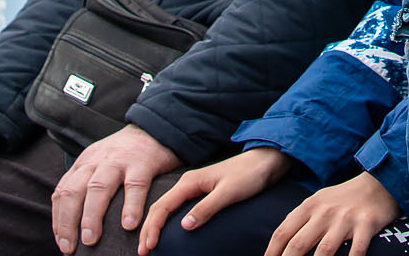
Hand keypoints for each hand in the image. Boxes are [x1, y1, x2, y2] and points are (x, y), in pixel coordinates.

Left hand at [50, 123, 181, 253]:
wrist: (156, 127)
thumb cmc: (125, 156)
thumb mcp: (99, 163)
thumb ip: (86, 186)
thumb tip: (73, 224)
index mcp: (84, 163)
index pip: (62, 192)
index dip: (59, 219)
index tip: (62, 242)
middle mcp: (96, 161)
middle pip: (74, 191)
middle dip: (68, 222)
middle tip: (70, 247)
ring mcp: (119, 161)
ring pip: (98, 188)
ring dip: (91, 216)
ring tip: (91, 240)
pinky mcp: (142, 163)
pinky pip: (135, 186)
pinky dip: (130, 206)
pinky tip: (128, 225)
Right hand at [138, 147, 295, 253]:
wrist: (265, 162)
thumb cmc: (249, 175)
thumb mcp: (229, 192)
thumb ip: (207, 208)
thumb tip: (184, 226)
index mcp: (190, 182)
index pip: (163, 207)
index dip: (153, 228)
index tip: (149, 247)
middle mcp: (188, 184)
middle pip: (160, 208)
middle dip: (149, 231)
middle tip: (143, 253)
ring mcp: (194, 188)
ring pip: (168, 209)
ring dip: (156, 227)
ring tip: (150, 246)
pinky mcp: (202, 194)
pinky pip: (178, 209)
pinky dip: (168, 223)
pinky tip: (169, 234)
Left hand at [265, 172, 400, 255]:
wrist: (379, 183)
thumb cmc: (344, 199)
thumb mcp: (318, 201)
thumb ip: (300, 220)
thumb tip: (279, 244)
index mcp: (309, 206)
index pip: (283, 233)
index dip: (271, 253)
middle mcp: (324, 212)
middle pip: (298, 244)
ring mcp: (345, 219)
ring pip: (324, 251)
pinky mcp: (366, 225)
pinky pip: (356, 252)